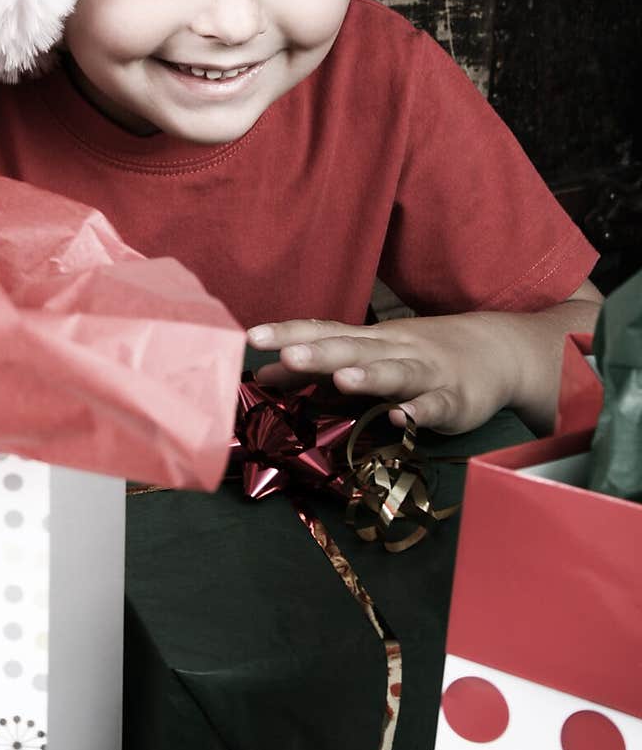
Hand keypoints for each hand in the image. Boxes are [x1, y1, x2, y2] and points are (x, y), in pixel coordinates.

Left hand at [246, 313, 518, 434]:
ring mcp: (426, 373)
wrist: (496, 351)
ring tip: (342, 381)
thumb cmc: (417, 355)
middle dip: (320, 354)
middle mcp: (394, 350)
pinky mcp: (456, 400)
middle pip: (353, 349)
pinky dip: (420, 412)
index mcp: (368, 341)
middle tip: (287, 357)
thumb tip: (263, 376)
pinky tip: (403, 418)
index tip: (252, 338)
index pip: (323, 331)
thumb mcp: (366, 356)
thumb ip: (316, 368)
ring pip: (395, 373)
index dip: (289, 334)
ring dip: (369, 376)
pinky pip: (436, 406)